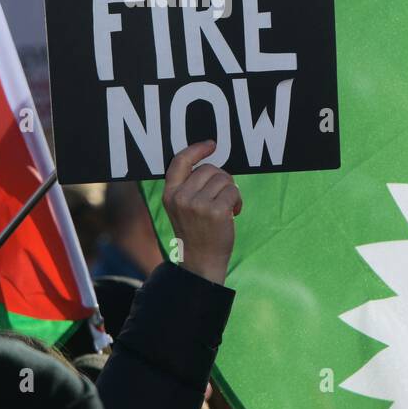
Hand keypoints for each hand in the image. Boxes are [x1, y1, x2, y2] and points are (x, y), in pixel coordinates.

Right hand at [162, 141, 241, 283]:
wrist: (201, 263)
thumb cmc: (196, 234)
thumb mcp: (181, 209)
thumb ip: (187, 187)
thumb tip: (208, 163)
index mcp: (170, 195)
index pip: (180, 161)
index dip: (196, 149)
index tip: (211, 145)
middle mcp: (181, 197)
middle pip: (209, 169)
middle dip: (221, 179)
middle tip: (222, 197)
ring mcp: (198, 205)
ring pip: (224, 179)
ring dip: (231, 191)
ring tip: (227, 208)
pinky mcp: (216, 211)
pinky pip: (233, 191)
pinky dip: (238, 201)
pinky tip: (233, 214)